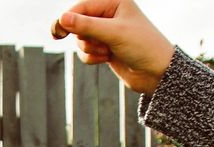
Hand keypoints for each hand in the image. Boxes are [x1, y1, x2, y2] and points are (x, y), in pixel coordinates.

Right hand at [56, 0, 175, 94]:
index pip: (81, 7)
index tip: (57, 32)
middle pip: (78, 23)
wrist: (156, 73)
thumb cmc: (142, 46)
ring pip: (80, 39)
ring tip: (108, 52)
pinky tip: (107, 59)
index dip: (68, 19)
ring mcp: (105, 31)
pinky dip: (92, 57)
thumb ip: (86, 25)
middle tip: (100, 43)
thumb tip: (61, 18)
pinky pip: (85, 52)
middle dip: (86, 37)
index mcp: (114, 1)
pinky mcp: (103, 47)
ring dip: (91, 49)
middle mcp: (109, 14)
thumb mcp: (114, 33)